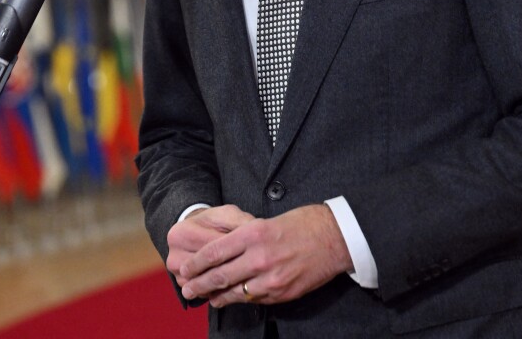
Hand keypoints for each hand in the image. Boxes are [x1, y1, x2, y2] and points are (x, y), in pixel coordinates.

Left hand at [177, 204, 352, 306]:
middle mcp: (259, 257)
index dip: (196, 264)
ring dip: (216, 296)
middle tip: (186, 290)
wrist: (336, 238)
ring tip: (205, 298)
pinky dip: (239, 300)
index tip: (185, 269)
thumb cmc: (303, 224)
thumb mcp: (267, 222)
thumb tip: (221, 251)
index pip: (214, 252)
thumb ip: (244, 237)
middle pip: (219, 275)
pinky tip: (230, 300)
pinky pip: (253, 299)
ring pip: (235, 292)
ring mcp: (271, 278)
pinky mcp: (282, 292)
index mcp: (253, 234)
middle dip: (199, 285)